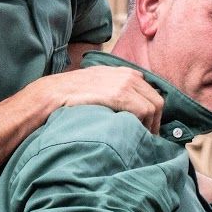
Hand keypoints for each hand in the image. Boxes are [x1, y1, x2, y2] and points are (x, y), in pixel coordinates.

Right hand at [31, 66, 162, 133]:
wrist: (54, 93)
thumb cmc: (74, 94)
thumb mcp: (100, 85)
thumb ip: (118, 89)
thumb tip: (134, 107)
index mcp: (127, 72)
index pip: (152, 93)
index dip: (153, 112)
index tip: (148, 127)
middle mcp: (129, 75)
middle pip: (157, 101)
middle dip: (156, 121)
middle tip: (149, 137)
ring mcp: (125, 83)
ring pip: (153, 107)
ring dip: (151, 126)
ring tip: (142, 139)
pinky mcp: (119, 94)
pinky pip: (143, 110)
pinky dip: (143, 124)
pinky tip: (136, 134)